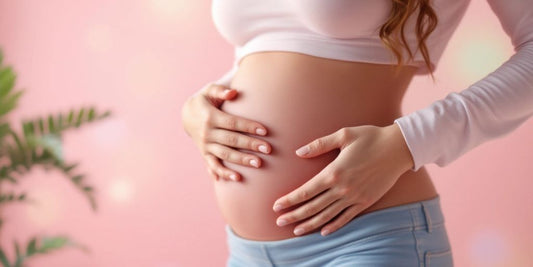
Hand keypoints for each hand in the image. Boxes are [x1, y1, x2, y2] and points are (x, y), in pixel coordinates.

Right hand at [181, 82, 271, 180]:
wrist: (187, 115)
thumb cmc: (205, 101)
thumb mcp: (209, 91)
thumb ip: (220, 91)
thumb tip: (233, 92)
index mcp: (211, 117)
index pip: (233, 123)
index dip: (248, 126)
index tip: (265, 130)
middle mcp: (207, 133)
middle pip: (232, 140)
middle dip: (250, 145)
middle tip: (268, 149)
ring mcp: (205, 145)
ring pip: (225, 154)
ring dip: (241, 160)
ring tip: (258, 163)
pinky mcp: (205, 154)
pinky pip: (213, 165)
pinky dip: (223, 173)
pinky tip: (237, 178)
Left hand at [272, 123, 413, 235]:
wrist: (399, 147)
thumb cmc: (370, 137)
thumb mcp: (343, 135)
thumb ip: (319, 144)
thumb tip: (299, 152)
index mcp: (334, 171)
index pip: (306, 191)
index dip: (290, 200)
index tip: (276, 206)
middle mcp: (343, 188)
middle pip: (313, 207)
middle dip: (294, 215)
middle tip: (279, 222)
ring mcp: (355, 197)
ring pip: (327, 215)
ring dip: (310, 224)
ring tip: (295, 231)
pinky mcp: (366, 202)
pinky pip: (346, 218)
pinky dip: (334, 226)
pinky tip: (323, 232)